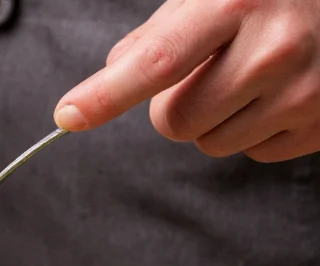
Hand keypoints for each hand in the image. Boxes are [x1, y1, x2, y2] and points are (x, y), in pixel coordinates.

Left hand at [54, 0, 319, 161]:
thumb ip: (161, 32)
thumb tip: (114, 71)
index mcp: (237, 2)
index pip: (157, 61)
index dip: (107, 94)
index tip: (68, 116)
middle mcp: (273, 49)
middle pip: (174, 121)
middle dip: (175, 104)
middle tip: (209, 70)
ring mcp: (304, 92)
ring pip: (210, 144)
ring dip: (216, 119)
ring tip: (253, 76)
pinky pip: (254, 153)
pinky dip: (256, 130)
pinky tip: (280, 91)